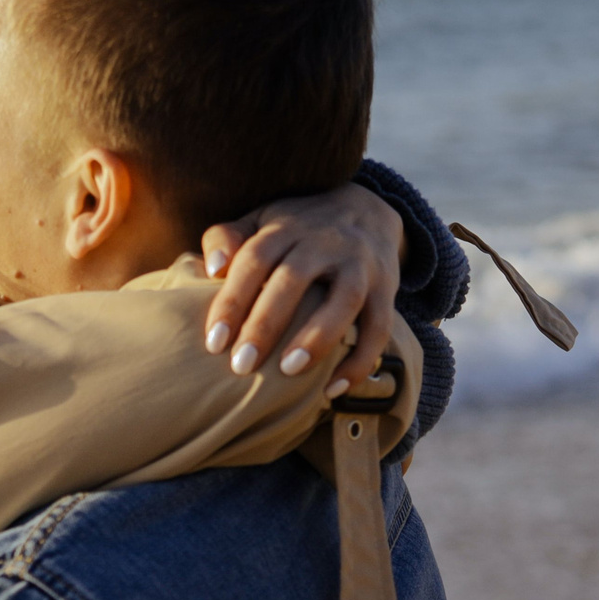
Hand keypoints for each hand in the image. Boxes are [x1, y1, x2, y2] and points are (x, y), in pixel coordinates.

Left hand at [198, 181, 402, 396]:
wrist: (367, 209)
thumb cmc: (297, 229)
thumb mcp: (259, 221)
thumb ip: (227, 238)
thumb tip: (212, 268)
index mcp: (286, 228)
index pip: (254, 261)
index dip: (233, 301)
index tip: (214, 342)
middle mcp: (324, 242)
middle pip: (294, 280)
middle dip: (266, 324)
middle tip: (241, 366)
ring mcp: (359, 264)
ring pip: (343, 299)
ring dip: (317, 337)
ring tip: (289, 372)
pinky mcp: (386, 289)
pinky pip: (379, 327)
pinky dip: (360, 361)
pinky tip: (332, 390)